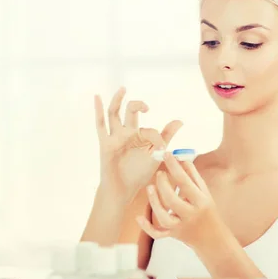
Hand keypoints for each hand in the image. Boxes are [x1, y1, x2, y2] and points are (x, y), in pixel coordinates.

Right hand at [95, 87, 182, 203]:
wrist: (123, 190)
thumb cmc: (138, 174)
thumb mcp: (156, 154)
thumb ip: (166, 136)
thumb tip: (180, 120)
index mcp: (140, 136)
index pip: (149, 128)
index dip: (157, 136)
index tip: (162, 148)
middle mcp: (127, 133)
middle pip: (130, 112)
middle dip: (138, 105)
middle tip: (147, 107)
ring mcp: (115, 137)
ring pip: (114, 113)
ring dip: (117, 100)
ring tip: (123, 88)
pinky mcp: (105, 144)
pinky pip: (100, 125)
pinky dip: (98, 110)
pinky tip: (97, 97)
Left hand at [137, 151, 221, 248]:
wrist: (213, 239)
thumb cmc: (207, 210)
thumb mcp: (205, 193)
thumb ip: (193, 176)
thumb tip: (182, 159)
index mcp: (201, 202)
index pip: (185, 183)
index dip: (174, 167)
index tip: (166, 154)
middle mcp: (190, 215)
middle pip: (173, 201)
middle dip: (163, 186)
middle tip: (159, 173)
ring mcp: (181, 227)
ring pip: (164, 218)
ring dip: (154, 202)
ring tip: (149, 187)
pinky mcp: (173, 235)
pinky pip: (158, 234)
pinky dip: (147, 227)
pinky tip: (138, 217)